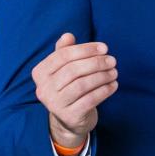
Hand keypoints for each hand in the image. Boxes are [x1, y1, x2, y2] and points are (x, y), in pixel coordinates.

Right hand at [32, 33, 117, 148]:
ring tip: (114, 72)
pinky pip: (90, 100)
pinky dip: (104, 91)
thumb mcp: (64, 68)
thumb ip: (64, 51)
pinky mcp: (69, 116)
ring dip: (102, 76)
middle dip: (96, 63)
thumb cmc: (69, 86)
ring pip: (82, 85)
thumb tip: (67, 35)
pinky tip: (113, 85)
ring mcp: (55, 104)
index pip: (63, 55)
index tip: (104, 48)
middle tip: (113, 61)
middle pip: (73, 70)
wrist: (70, 119)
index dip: (86, 49)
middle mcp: (43, 89)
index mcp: (40, 73)